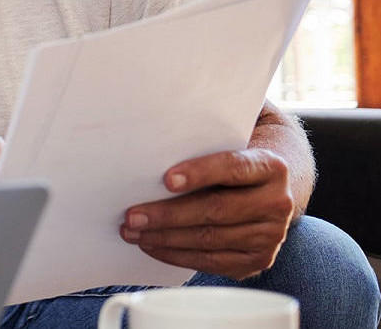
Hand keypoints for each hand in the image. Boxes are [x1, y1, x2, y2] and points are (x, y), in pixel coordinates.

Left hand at [120, 148, 293, 278]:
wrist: (265, 192)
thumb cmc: (231, 167)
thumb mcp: (225, 149)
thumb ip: (200, 149)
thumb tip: (149, 158)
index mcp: (271, 167)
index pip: (233, 167)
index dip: (199, 173)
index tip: (166, 180)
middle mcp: (278, 202)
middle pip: (216, 210)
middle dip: (168, 214)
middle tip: (132, 215)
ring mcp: (270, 235)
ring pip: (210, 238)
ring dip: (165, 237)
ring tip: (133, 231)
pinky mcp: (258, 260)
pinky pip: (210, 261)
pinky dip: (176, 255)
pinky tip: (152, 246)